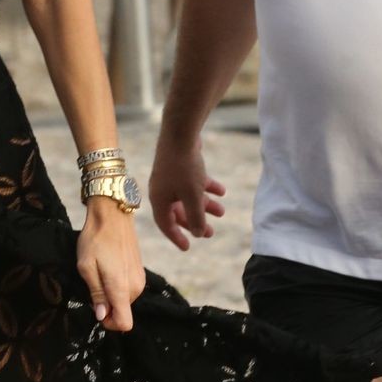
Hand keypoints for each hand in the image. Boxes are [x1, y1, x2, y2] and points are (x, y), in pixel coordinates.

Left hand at [76, 200, 145, 332]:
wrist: (113, 215)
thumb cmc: (95, 239)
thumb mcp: (86, 267)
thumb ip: (96, 294)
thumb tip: (102, 316)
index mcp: (121, 288)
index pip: (125, 323)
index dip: (109, 324)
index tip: (97, 311)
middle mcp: (135, 287)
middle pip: (123, 312)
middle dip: (107, 306)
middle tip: (92, 284)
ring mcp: (140, 279)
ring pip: (125, 301)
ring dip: (111, 295)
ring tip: (99, 274)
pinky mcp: (140, 272)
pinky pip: (128, 289)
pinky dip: (117, 286)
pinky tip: (108, 268)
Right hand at [148, 135, 225, 252]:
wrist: (181, 134)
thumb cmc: (184, 167)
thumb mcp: (193, 196)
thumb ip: (196, 216)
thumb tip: (199, 233)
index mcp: (160, 200)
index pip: (165, 225)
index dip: (177, 237)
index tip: (188, 248)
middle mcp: (163, 190)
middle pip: (179, 212)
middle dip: (196, 222)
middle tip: (211, 233)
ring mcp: (171, 178)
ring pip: (188, 197)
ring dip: (205, 205)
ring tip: (222, 211)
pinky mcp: (180, 166)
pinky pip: (193, 183)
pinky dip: (207, 188)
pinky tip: (222, 192)